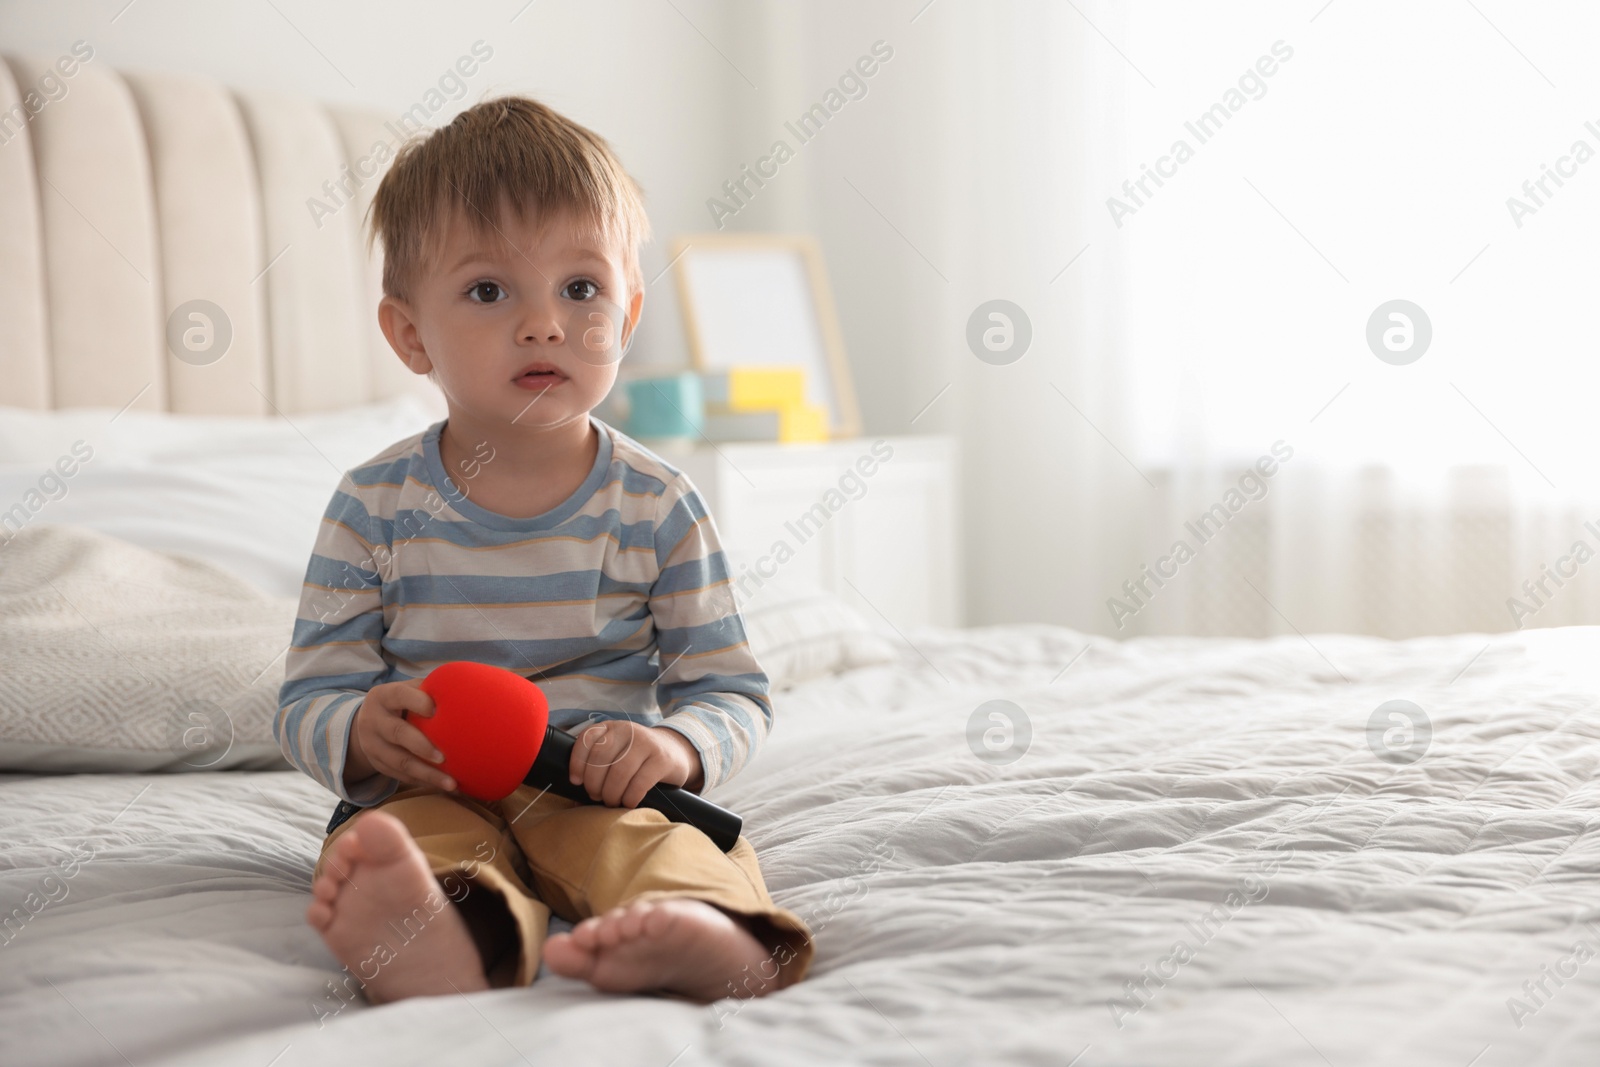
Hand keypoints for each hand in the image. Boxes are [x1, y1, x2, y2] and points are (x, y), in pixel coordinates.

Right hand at [344, 680, 455, 792]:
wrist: (366, 721)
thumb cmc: (401, 701)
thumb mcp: (407, 690)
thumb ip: (429, 690)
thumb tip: (468, 690)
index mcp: (383, 696)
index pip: (399, 695)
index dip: (417, 702)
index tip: (436, 710)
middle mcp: (374, 721)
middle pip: (397, 733)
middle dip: (421, 746)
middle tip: (444, 758)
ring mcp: (373, 746)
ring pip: (399, 763)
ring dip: (427, 774)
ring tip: (451, 784)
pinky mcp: (378, 765)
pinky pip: (402, 777)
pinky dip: (425, 783)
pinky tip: (446, 788)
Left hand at [567, 720, 704, 807]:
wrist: (675, 752)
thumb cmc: (638, 758)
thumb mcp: (617, 751)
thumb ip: (598, 764)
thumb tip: (576, 795)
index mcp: (611, 727)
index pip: (586, 739)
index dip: (577, 762)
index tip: (576, 782)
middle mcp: (628, 730)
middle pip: (601, 757)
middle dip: (594, 783)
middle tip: (597, 796)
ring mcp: (646, 743)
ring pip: (619, 772)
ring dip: (612, 793)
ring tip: (613, 801)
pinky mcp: (662, 759)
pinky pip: (640, 783)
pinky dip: (630, 797)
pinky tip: (629, 802)